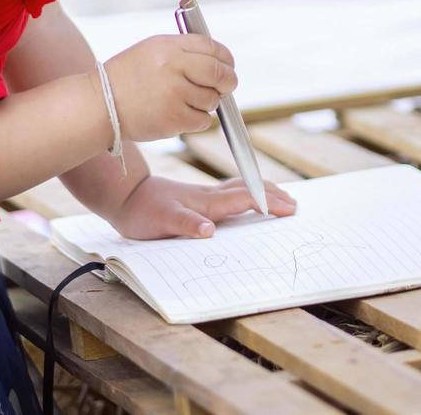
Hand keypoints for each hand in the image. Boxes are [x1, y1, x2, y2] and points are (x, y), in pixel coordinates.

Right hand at [102, 34, 237, 141]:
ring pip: (212, 100)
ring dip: (206, 103)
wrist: (100, 105)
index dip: (226, 58)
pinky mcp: (173, 119)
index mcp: (168, 47)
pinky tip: (179, 114)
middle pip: (220, 74)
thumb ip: (184, 51)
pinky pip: (203, 120)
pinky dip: (197, 119)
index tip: (228, 65)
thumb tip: (220, 62)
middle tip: (226, 86)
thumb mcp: (151, 51)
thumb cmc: (128, 77)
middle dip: (228, 81)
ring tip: (185, 101)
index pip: (212, 47)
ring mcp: (173, 94)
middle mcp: (172, 67)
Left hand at [107, 175, 296, 238]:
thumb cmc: (143, 211)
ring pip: (241, 188)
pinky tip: (248, 197)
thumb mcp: (161, 222)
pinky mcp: (199, 196)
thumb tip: (209, 231)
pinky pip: (231, 192)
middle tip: (294, 204)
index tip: (288, 208)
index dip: (267, 203)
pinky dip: (248, 192)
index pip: (243, 199)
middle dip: (273, 195)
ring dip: (263, 191)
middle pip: (248, 189)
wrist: (125, 194)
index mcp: (206, 203)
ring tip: (281, 197)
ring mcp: (205, 194)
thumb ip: (185, 225)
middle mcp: (209, 196)